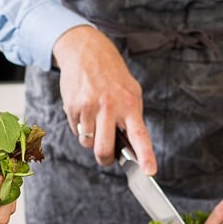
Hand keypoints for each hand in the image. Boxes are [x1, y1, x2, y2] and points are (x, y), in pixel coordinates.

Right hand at [54, 25, 153, 171]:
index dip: (146, 156)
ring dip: (90, 139)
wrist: (86, 51)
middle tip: (106, 157)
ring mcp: (89, 107)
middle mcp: (109, 107)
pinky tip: (84, 110)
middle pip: (104, 150)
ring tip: (95, 119)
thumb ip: (132, 118)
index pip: (140, 136)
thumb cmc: (112, 75)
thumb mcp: (131, 92)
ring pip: (87, 143)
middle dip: (104, 159)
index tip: (149, 172)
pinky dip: (80, 127)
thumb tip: (131, 148)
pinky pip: (76, 131)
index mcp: (129, 104)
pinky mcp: (72, 107)